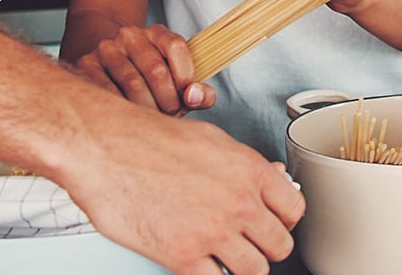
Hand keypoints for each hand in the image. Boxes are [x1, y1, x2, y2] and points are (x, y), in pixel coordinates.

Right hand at [55, 108, 305, 274]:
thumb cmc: (149, 139)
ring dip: (243, 266)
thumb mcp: (211, 141)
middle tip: (250, 244)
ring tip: (227, 257)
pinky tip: (201, 264)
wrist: (105, 148)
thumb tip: (267, 182)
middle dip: (266, 247)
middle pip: (280, 245)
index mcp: (250, 170)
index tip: (273, 223)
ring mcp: (213, 232)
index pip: (295, 210)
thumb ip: (243, 167)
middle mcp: (239, 202)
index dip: (284, 220)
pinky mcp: (183, 256)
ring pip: (254, 270)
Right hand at [72, 24, 214, 115]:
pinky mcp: (86, 65)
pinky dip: (124, 110)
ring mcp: (107, 49)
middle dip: (168, 100)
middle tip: (172, 116)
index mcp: (157, 33)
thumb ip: (197, 89)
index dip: (185, 77)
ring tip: (154, 121)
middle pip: (155, 70)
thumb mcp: (176, 76)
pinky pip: (108, 92)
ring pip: (132, 84)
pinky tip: (131, 118)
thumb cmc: (149, 75)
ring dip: (148, 109)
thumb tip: (196, 97)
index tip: (188, 98)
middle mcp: (130, 36)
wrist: (109, 59)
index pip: (176, 47)